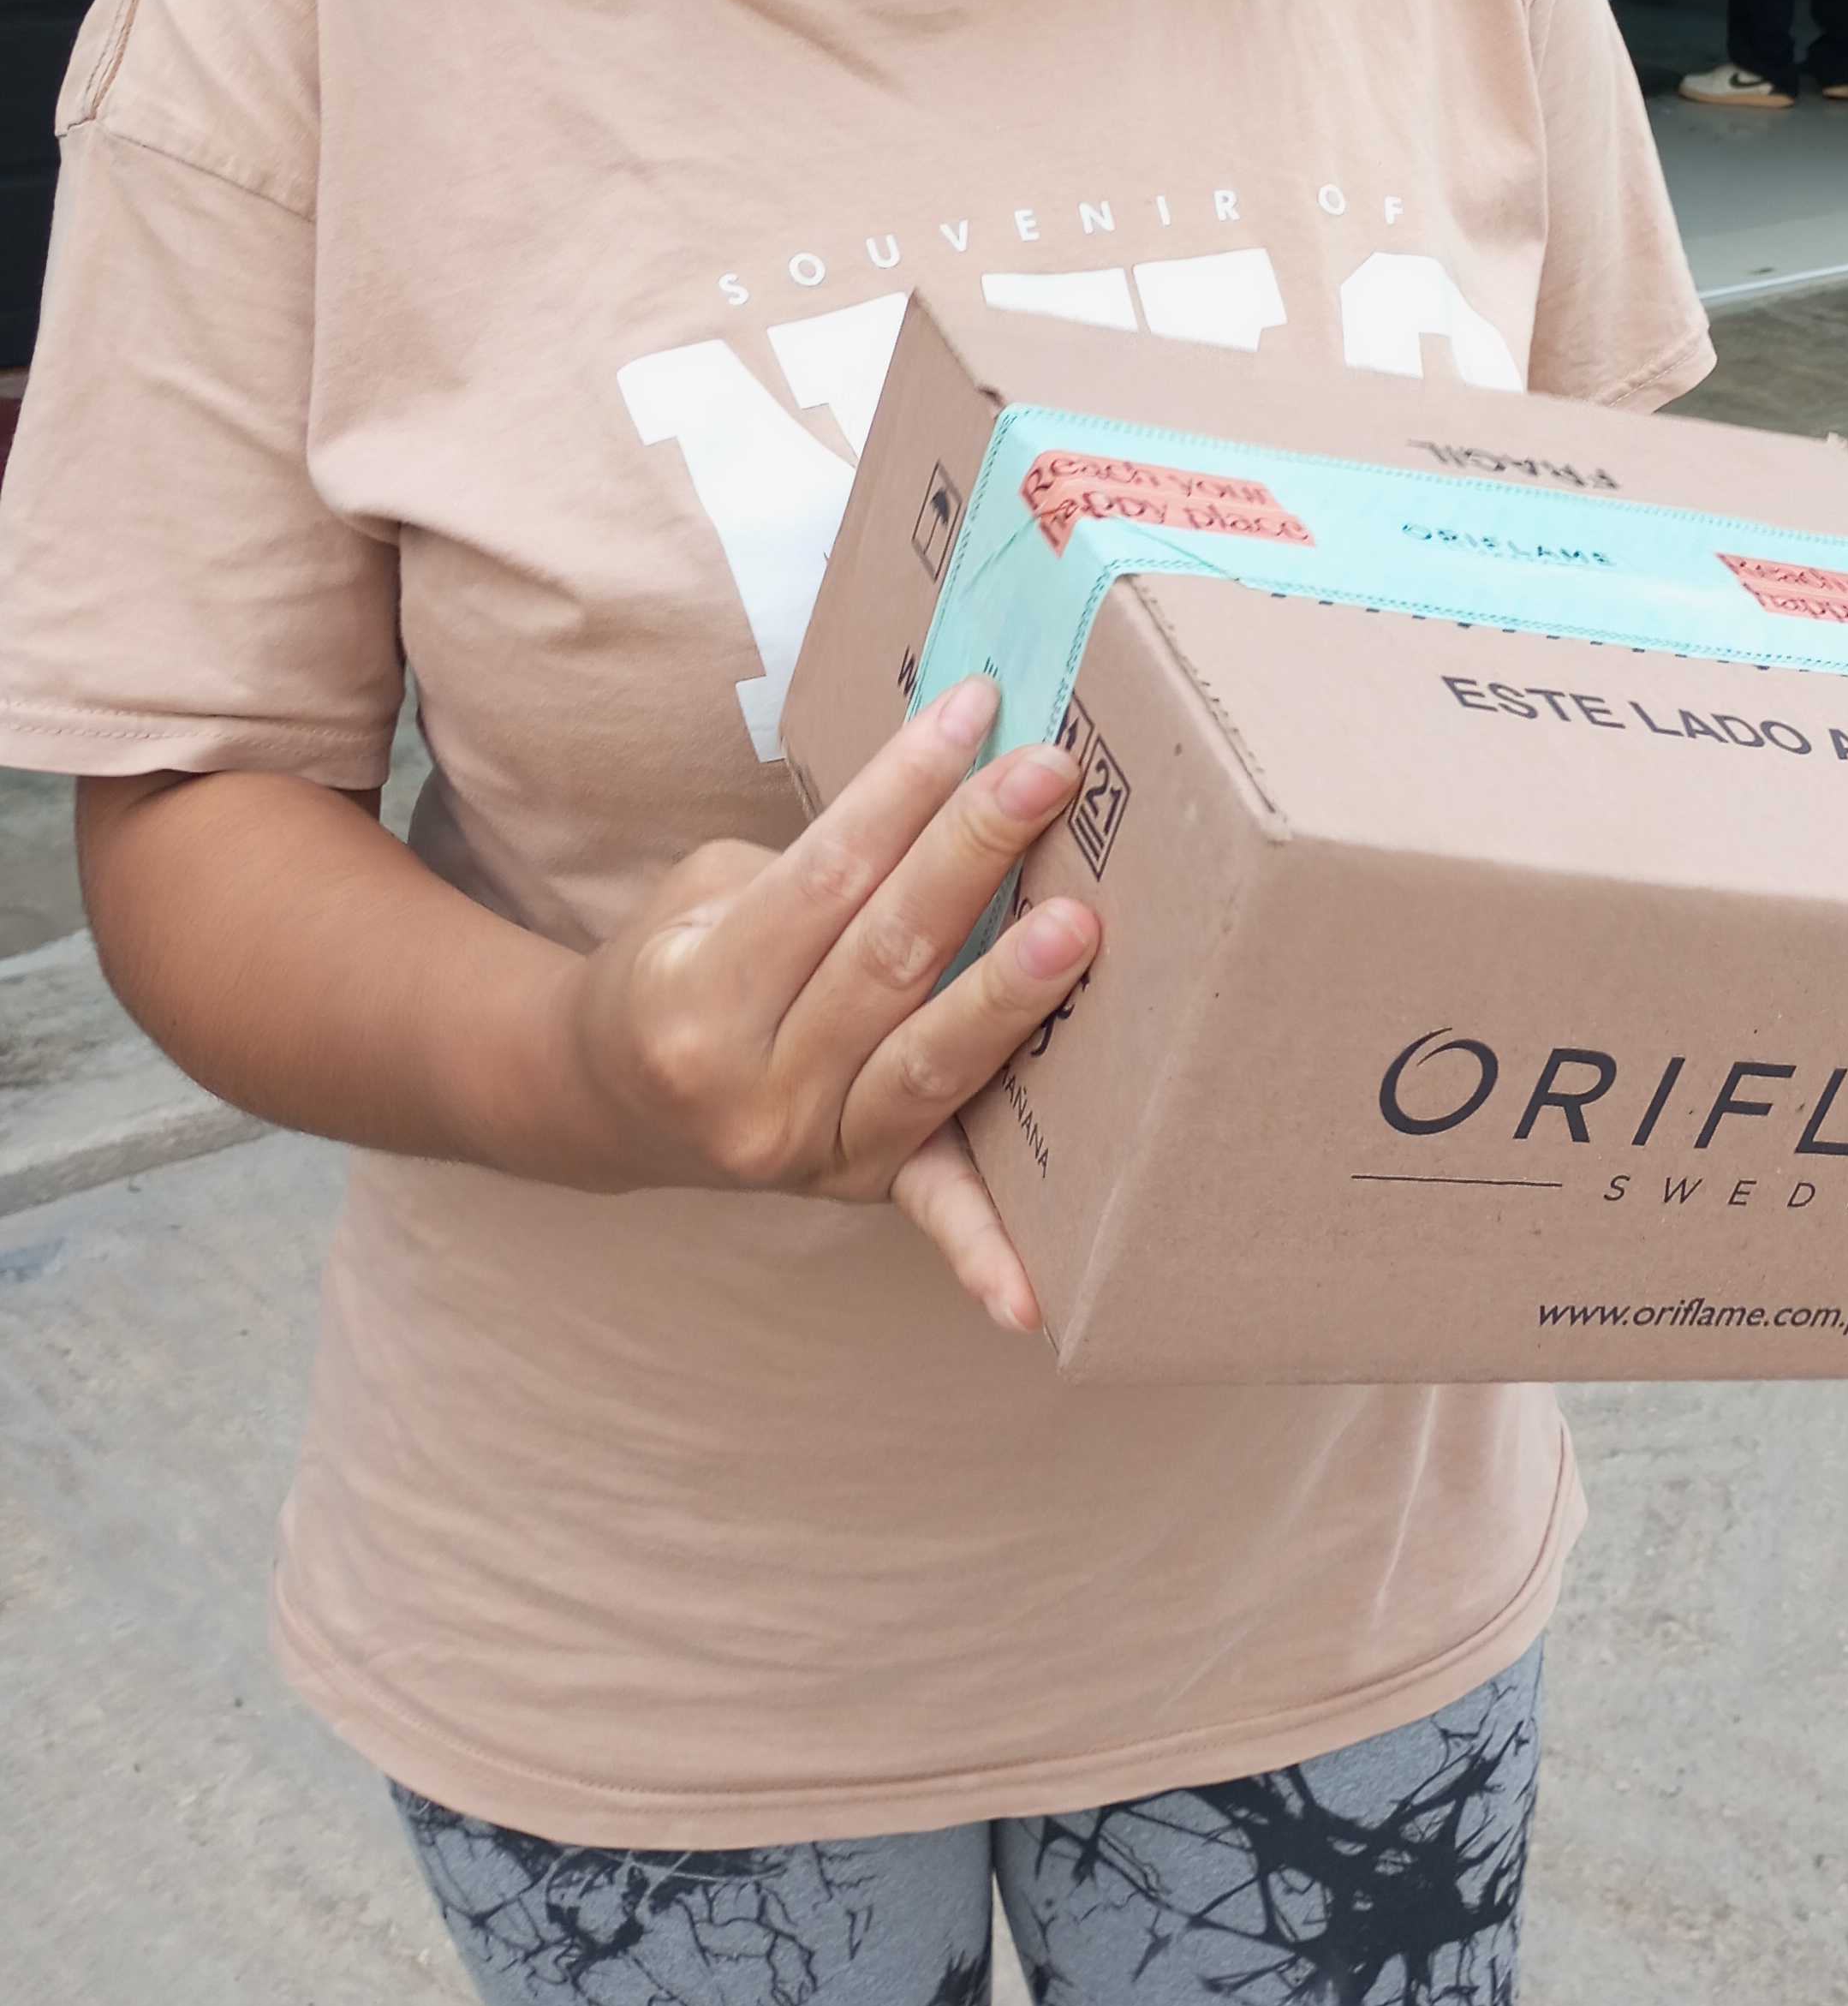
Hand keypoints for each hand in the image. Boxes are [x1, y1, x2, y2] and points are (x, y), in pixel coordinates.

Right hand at [560, 677, 1096, 1330]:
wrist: (606, 1101)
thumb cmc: (680, 963)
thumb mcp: (704, 894)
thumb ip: (815, 866)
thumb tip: (951, 780)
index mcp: (697, 991)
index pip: (826, 874)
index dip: (905, 788)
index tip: (980, 707)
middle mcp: (748, 1085)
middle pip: (884, 955)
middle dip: (972, 854)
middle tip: (1049, 773)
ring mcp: (807, 1152)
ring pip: (923, 1062)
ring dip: (1007, 996)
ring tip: (1082, 927)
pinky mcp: (859, 1191)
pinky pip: (930, 1212)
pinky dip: (981, 1254)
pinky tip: (1034, 1298)